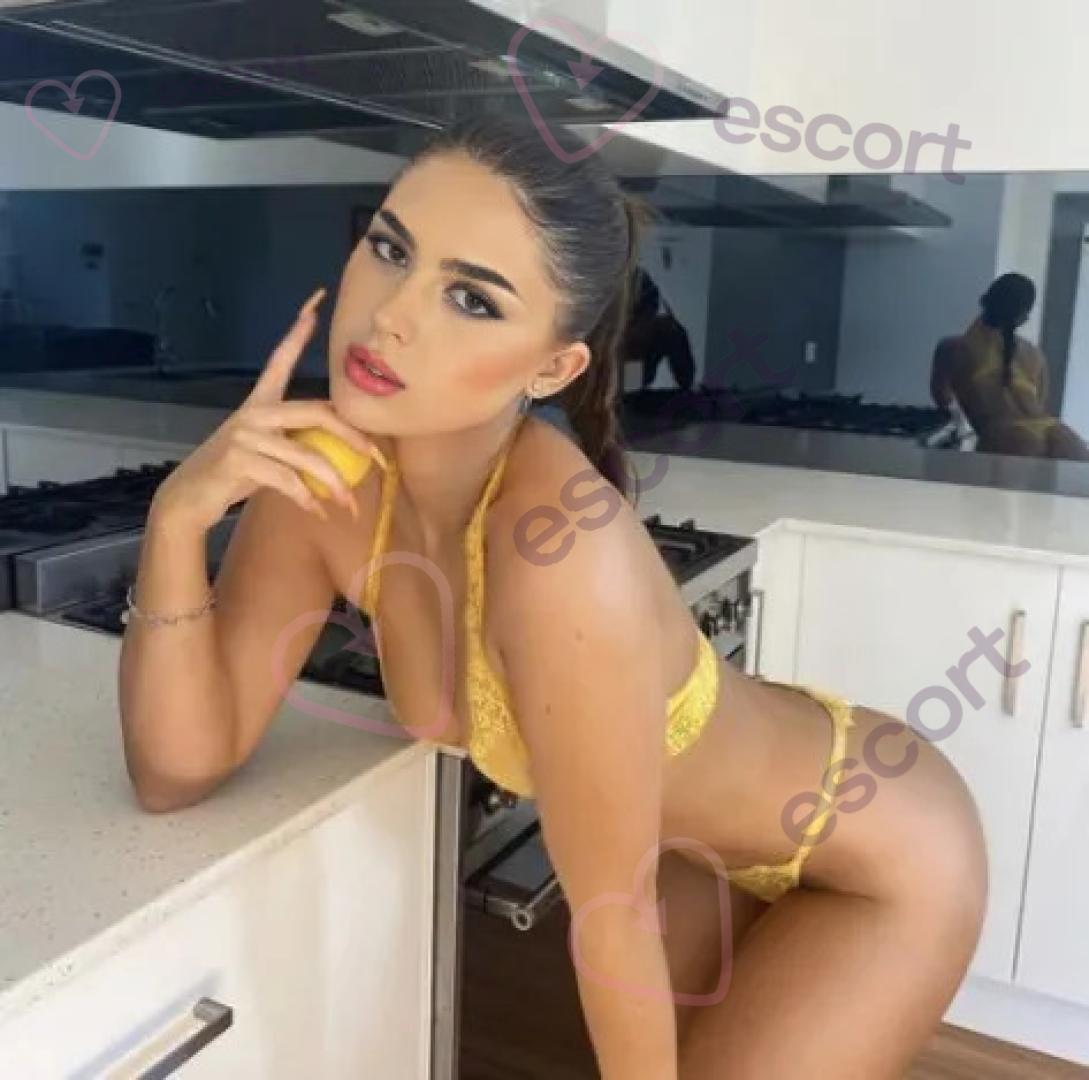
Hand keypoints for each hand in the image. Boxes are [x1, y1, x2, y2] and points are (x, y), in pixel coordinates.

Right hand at [149, 288, 383, 532]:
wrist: (191, 497)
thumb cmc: (237, 472)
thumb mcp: (268, 448)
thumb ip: (296, 438)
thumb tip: (343, 443)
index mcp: (260, 401)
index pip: (281, 358)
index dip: (298, 332)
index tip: (315, 300)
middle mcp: (253, 412)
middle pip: (315, 412)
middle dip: (353, 437)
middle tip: (377, 459)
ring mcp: (244, 435)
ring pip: (308, 456)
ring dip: (335, 484)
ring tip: (349, 505)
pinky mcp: (239, 461)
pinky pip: (289, 481)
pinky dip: (309, 499)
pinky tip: (319, 511)